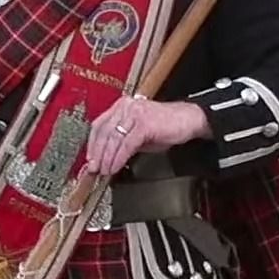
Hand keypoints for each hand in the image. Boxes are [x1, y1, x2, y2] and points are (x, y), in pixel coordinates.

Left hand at [79, 94, 210, 179]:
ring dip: (107, 158)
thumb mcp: (138, 134)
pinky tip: (115, 167)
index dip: (92, 144)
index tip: (90, 159)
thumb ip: (122, 142)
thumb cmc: (166, 126)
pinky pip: (126, 144)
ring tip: (105, 171)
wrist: (189, 120)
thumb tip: (106, 157)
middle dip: (97, 154)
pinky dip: (118, 158)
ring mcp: (134, 113)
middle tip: (94, 170)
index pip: (99, 125)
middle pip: (103, 132)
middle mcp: (126, 106)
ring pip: (113, 139)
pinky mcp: (143, 123)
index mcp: (122, 106)